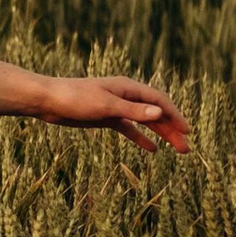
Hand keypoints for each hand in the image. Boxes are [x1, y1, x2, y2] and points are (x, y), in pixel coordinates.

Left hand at [38, 74, 191, 153]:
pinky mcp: (106, 118)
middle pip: (155, 113)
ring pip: (145, 121)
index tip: (187, 131)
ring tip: (176, 149)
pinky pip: (129, 128)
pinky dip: (141, 137)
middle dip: (171, 129)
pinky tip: (152, 149)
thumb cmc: (75, 98)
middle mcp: (125, 96)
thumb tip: (160, 113)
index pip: (159, 101)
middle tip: (186, 148)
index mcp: (128, 88)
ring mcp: (116, 107)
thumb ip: (133, 111)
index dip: (175, 115)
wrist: (48, 101)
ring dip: (160, 134)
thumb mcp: (106, 106)